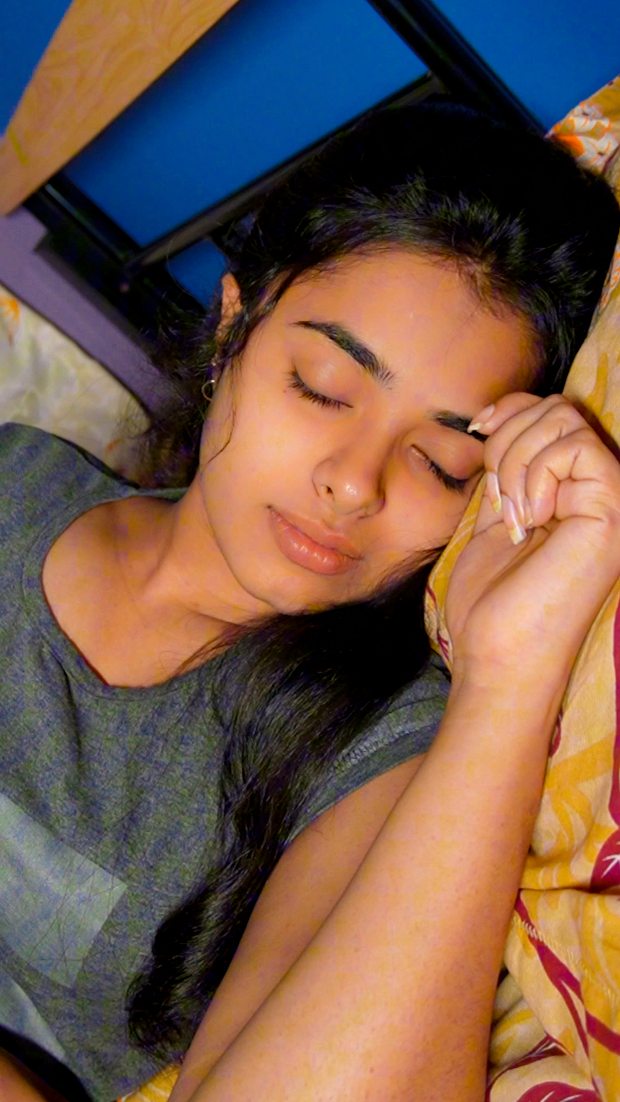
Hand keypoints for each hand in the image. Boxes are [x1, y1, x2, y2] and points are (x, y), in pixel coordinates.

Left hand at [445, 394, 619, 694]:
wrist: (496, 654)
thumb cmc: (493, 601)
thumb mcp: (496, 514)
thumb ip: (509, 467)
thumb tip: (501, 415)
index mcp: (577, 493)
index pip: (554, 413)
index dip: (512, 410)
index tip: (479, 431)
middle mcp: (603, 493)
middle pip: (558, 409)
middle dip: (508, 440)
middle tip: (498, 500)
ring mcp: (613, 500)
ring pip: (564, 420)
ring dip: (515, 461)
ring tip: (512, 515)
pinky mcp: (613, 510)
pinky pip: (573, 447)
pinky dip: (534, 474)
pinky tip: (528, 520)